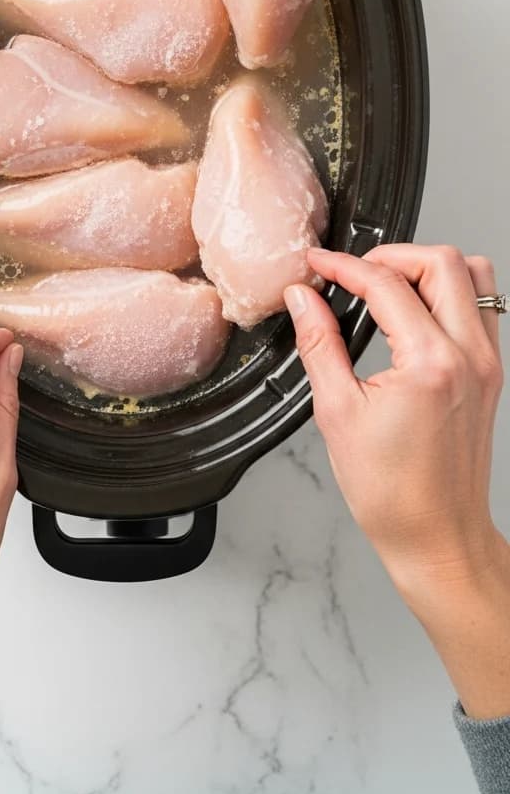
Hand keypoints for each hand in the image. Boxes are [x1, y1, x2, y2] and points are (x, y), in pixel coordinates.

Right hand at [285, 244, 509, 717]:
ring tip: (386, 286)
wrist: (438, 538)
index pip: (386, 284)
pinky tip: (412, 313)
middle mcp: (469, 356)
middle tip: (352, 272)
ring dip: (427, 268)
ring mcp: (487, 362)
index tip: (316, 266)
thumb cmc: (391, 494)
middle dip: (390, 255)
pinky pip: (481, 306)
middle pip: (442, 262)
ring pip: (473, 276)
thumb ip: (319, 343)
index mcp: (430, 364)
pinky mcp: (491, 372)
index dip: (343, 266)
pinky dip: (448, 293)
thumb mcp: (337, 412)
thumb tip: (303, 298)